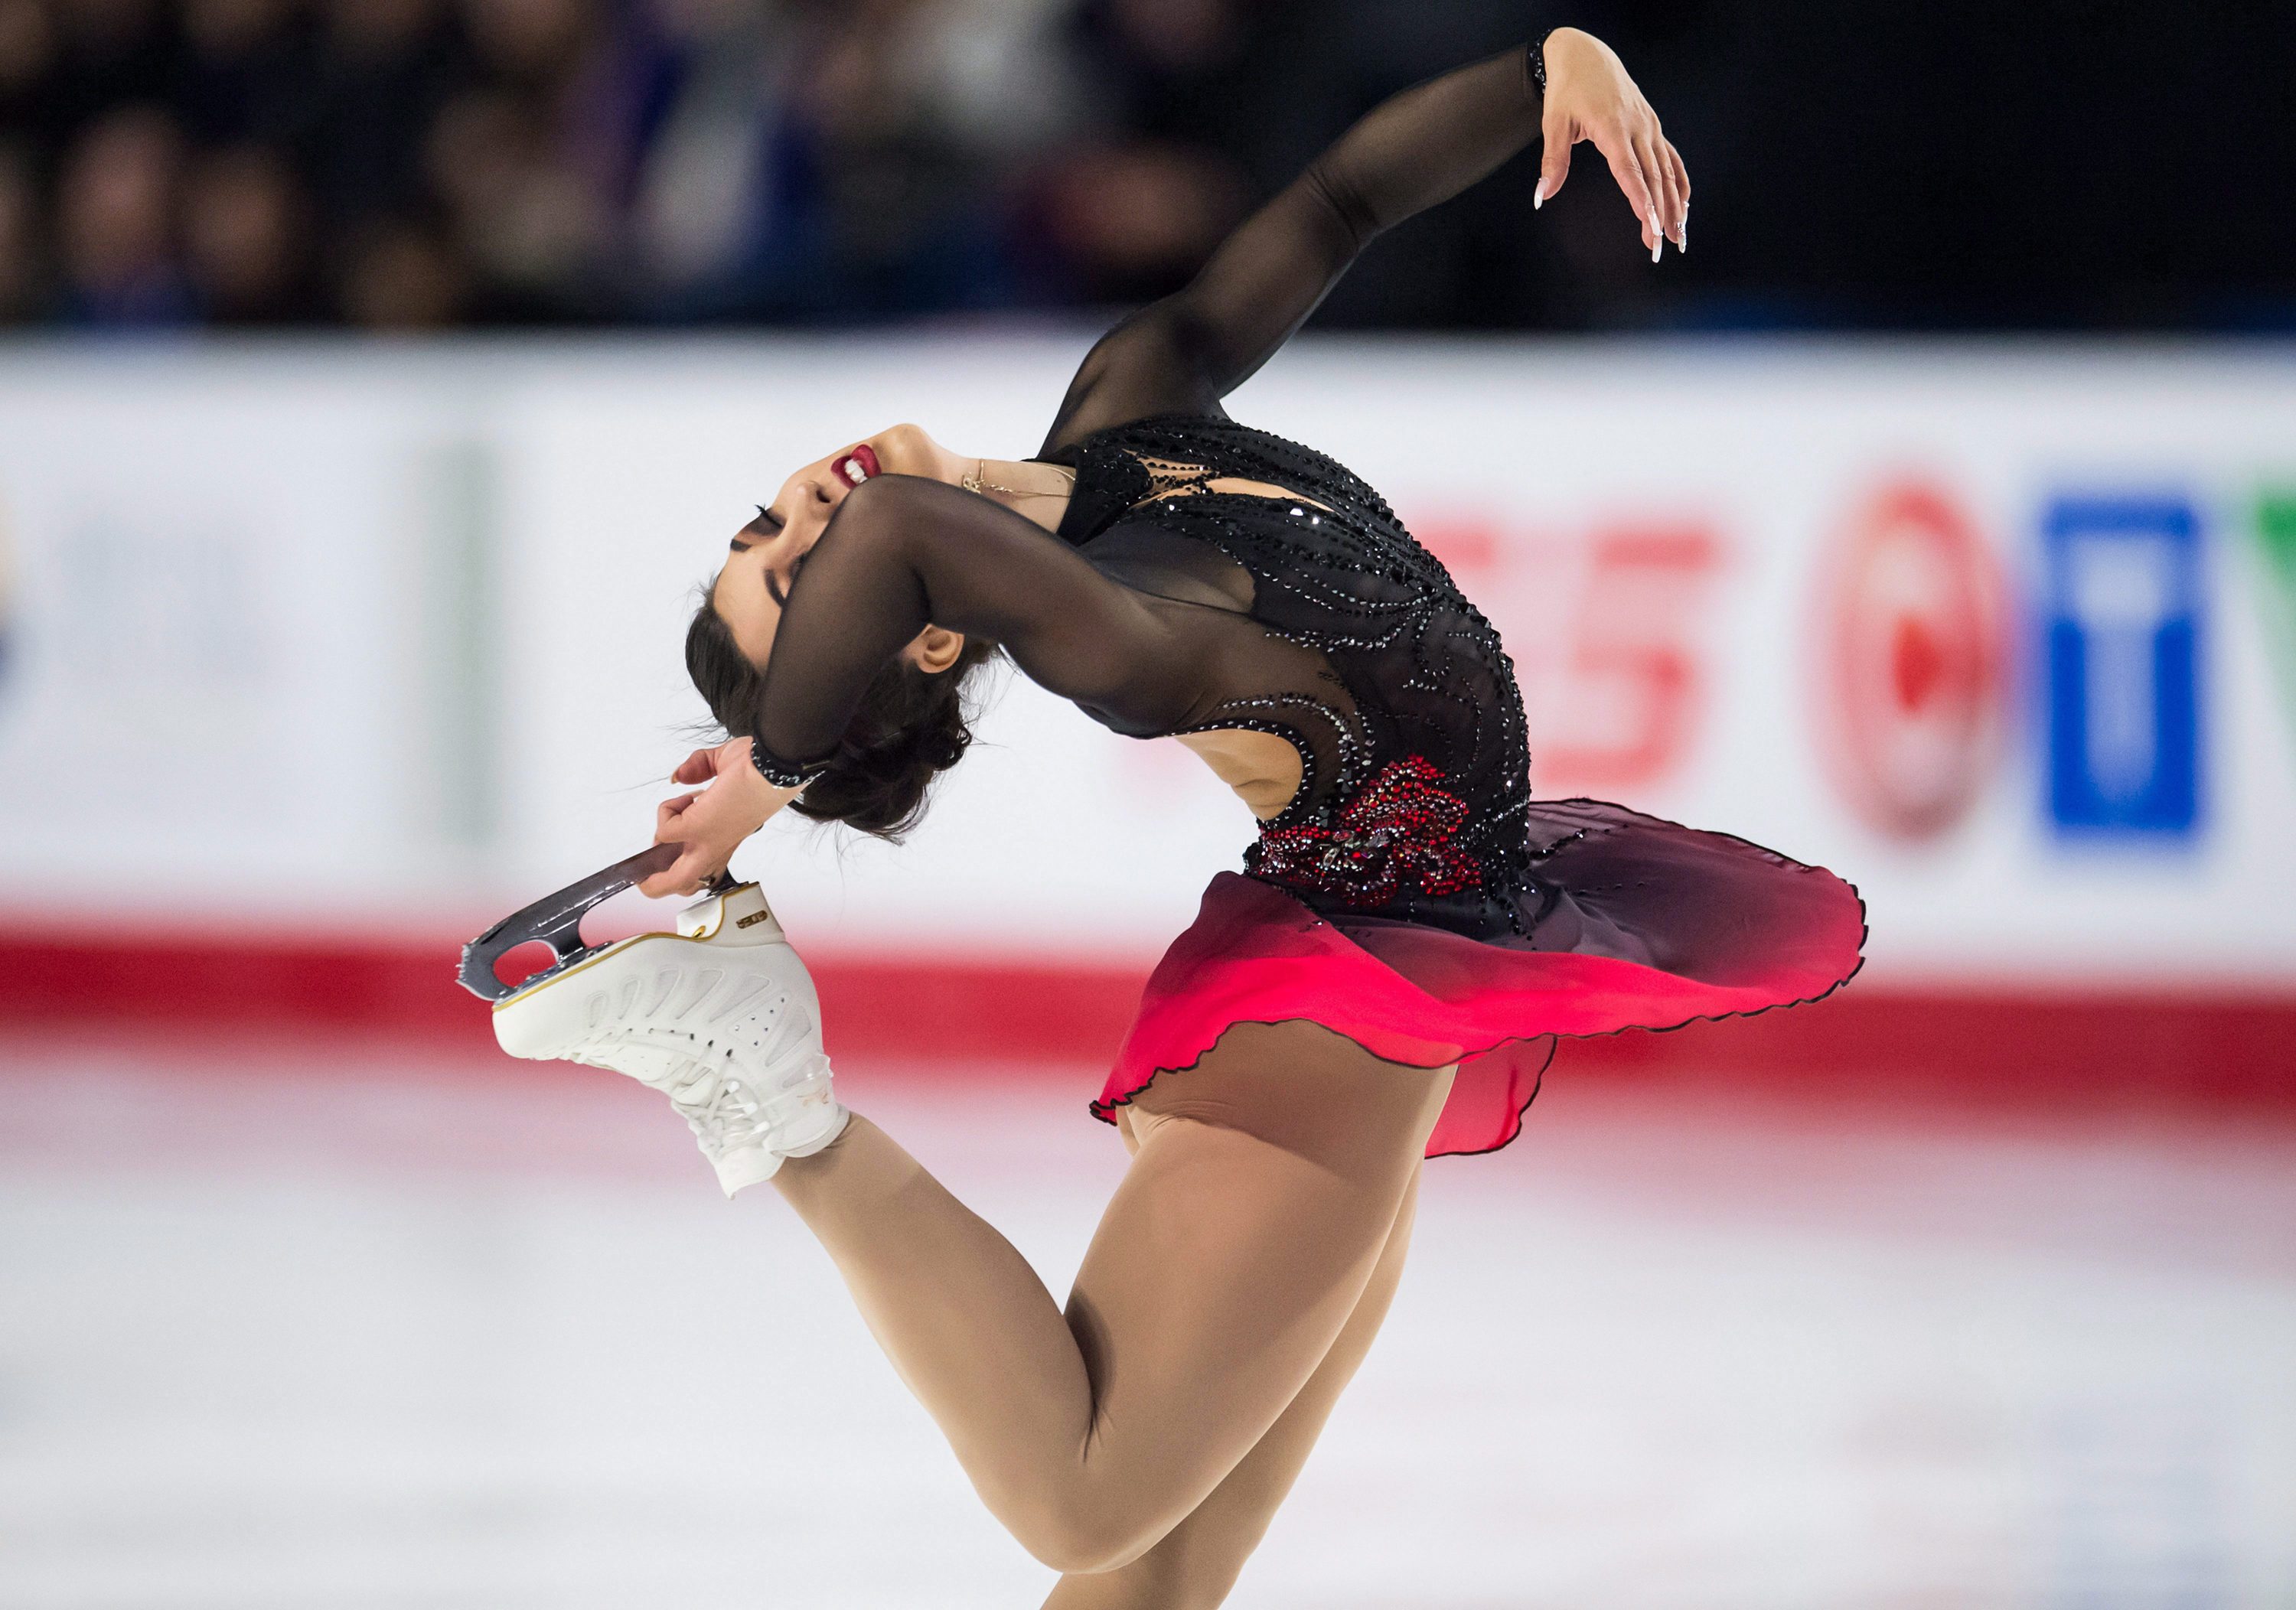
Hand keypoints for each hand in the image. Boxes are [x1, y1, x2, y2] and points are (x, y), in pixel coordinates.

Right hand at [638, 735, 800, 897]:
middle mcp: (718, 846)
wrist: (773, 767)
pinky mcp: (697, 829)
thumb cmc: (762, 768)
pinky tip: (685, 799)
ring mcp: (707, 842)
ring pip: (676, 879)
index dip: (684, 856)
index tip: (671, 845)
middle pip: (686, 885)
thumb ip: (700, 767)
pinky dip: (665, 812)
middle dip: (658, 885)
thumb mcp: (727, 764)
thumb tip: (679, 776)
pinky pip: (664, 831)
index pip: (705, 865)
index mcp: (727, 837)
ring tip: (651, 847)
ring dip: (655, 869)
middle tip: (644, 874)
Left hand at [1537, 28, 1688, 259]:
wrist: (1587, 55)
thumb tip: (1542, 196)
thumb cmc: (1568, 89)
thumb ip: (1552, 161)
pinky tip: (1684, 205)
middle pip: (1654, 177)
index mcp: (1613, 127)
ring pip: (1668, 171)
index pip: (1630, 171)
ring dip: (1675, 205)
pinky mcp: (1653, 126)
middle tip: (1662, 247)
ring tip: (1679, 235)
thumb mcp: (1554, 122)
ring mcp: (1649, 127)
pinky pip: (1671, 158)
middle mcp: (1637, 128)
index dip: (1642, 200)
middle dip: (1661, 214)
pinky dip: (1679, 182)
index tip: (1651, 226)